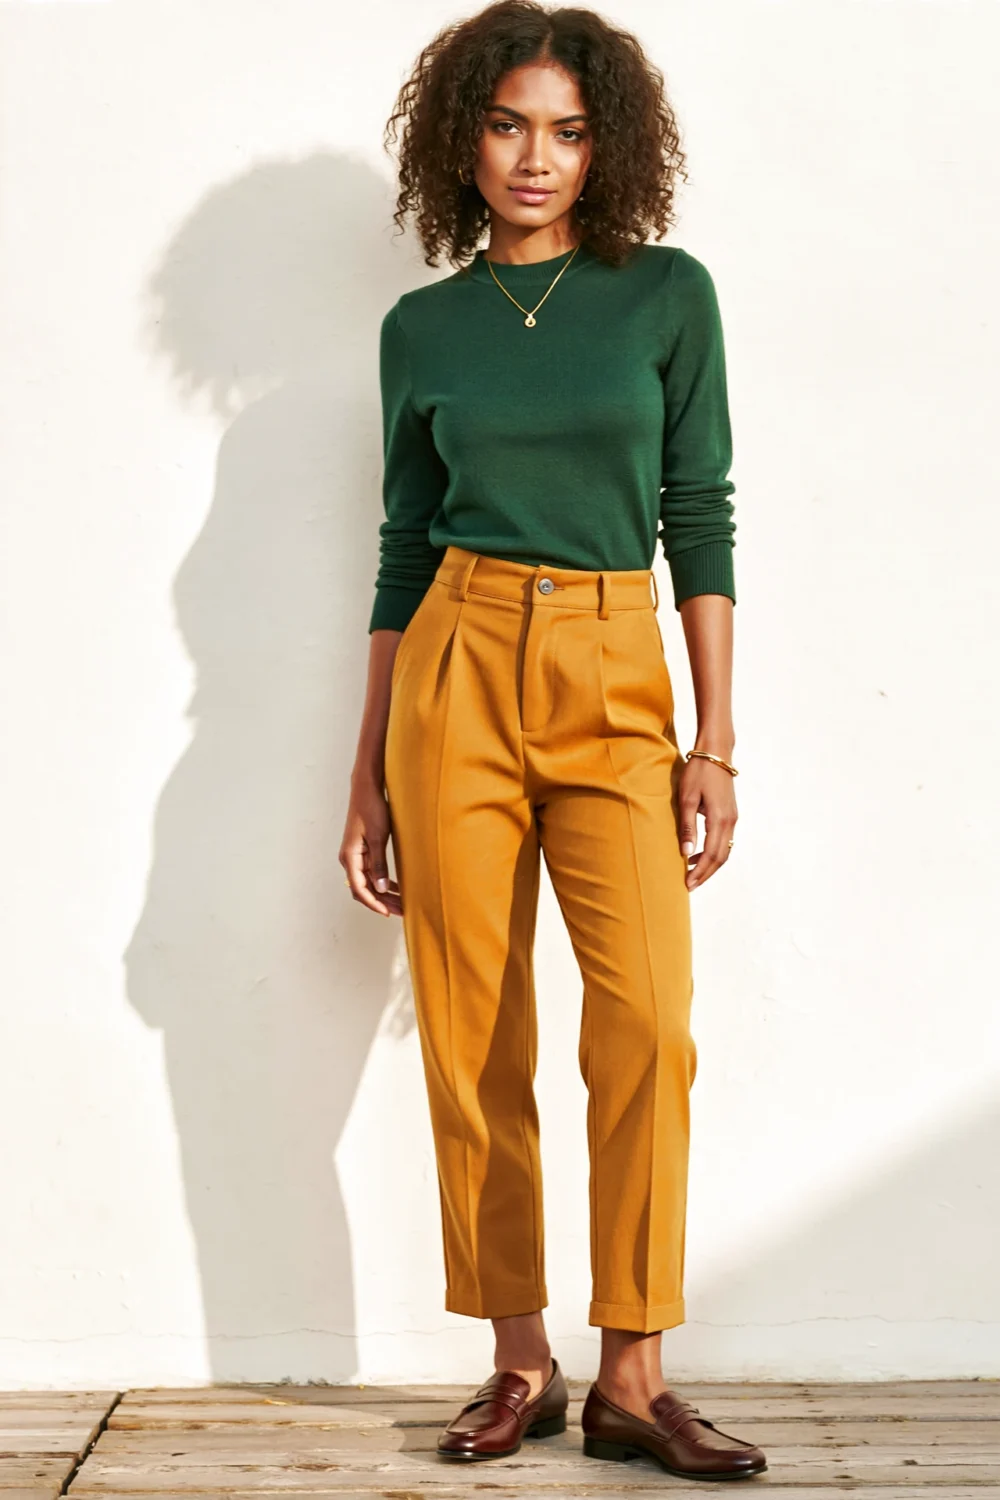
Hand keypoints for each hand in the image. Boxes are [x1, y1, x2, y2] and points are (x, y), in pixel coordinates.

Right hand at [339, 776, 402, 916]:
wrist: (366, 789)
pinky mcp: (362, 851)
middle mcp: (349, 859)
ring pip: (368, 882)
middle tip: (401, 911)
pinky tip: (395, 887)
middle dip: (381, 902)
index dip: (373, 903)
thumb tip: (381, 888)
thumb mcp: (378, 837)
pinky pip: (370, 872)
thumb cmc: (371, 809)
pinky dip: (382, 881)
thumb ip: (379, 863)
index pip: (359, 889)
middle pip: (363, 889)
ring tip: (401, 902)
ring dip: (383, 893)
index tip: (388, 912)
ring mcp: (355, 855)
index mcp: (350, 857)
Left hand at [678, 754, 736, 889]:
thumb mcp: (687, 799)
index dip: (701, 871)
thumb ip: (687, 827)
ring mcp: (732, 817)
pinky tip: (698, 853)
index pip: (712, 854)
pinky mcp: (730, 813)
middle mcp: (730, 821)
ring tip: (692, 873)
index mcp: (719, 819)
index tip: (688, 884)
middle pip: (721, 857)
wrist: (716, 752)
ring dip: (710, 864)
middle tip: (690, 885)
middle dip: (706, 873)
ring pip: (725, 850)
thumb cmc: (698, 772)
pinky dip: (714, 852)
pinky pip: (725, 840)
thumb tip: (686, 854)